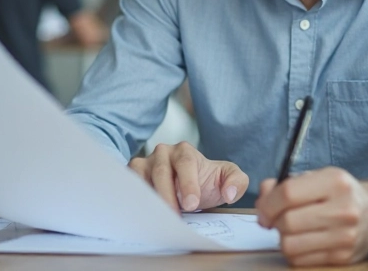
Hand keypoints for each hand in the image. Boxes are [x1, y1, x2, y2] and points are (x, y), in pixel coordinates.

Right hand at [129, 142, 248, 211]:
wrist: (193, 187)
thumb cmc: (208, 182)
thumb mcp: (230, 179)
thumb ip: (237, 182)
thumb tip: (229, 193)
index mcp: (185, 151)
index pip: (185, 163)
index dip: (188, 183)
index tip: (192, 204)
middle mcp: (163, 152)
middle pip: (162, 171)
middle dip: (169, 194)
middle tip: (176, 214)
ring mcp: (146, 162)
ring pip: (143, 177)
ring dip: (151, 197)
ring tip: (160, 217)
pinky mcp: (134, 174)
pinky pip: (131, 184)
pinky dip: (135, 197)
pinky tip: (143, 212)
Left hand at [255, 168, 367, 266]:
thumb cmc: (340, 193)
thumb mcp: (318, 177)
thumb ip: (286, 183)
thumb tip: (263, 197)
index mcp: (335, 181)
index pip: (288, 193)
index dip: (268, 203)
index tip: (263, 209)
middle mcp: (343, 208)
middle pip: (288, 222)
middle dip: (274, 221)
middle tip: (274, 219)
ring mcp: (345, 236)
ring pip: (290, 245)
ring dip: (283, 238)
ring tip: (290, 230)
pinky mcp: (343, 257)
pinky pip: (300, 260)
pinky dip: (294, 252)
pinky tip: (302, 241)